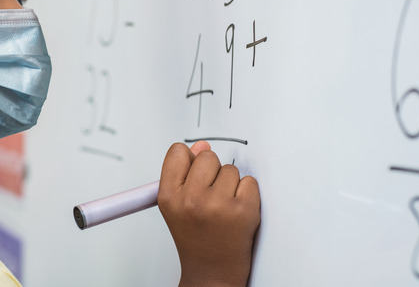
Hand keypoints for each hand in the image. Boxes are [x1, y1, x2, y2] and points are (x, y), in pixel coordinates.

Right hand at [157, 142, 260, 286]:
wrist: (212, 273)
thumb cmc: (196, 238)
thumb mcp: (177, 206)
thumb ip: (185, 173)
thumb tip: (202, 146)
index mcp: (169, 197)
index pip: (178, 152)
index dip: (189, 160)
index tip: (193, 172)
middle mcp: (191, 200)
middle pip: (207, 156)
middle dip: (212, 172)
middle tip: (210, 196)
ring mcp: (218, 205)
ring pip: (230, 169)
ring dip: (230, 185)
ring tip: (223, 208)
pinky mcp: (243, 211)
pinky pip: (250, 182)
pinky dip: (247, 194)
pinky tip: (237, 212)